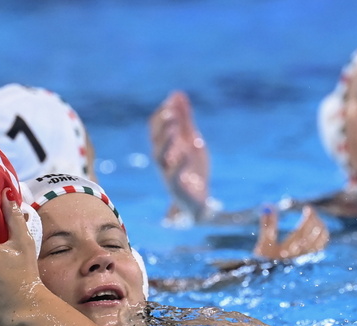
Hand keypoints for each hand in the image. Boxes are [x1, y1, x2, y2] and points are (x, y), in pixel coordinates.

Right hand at [149, 91, 209, 221]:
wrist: (201, 202)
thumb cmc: (193, 170)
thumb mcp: (191, 140)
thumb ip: (184, 119)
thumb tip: (176, 93)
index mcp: (165, 148)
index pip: (155, 128)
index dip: (162, 115)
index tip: (171, 102)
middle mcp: (164, 160)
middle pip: (155, 141)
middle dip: (162, 126)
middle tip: (171, 112)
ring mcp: (168, 174)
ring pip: (159, 157)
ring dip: (165, 141)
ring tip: (173, 127)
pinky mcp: (177, 188)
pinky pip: (174, 176)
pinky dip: (179, 164)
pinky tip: (186, 152)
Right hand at [254, 205, 328, 259]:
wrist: (267, 281)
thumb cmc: (263, 262)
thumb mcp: (264, 242)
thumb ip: (267, 223)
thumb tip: (268, 205)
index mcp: (287, 249)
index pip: (304, 229)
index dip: (309, 217)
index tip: (308, 208)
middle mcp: (299, 255)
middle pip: (314, 234)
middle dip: (315, 220)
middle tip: (310, 212)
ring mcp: (305, 260)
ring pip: (321, 242)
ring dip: (321, 228)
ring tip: (316, 221)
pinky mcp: (309, 263)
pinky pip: (321, 249)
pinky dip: (322, 238)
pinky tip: (318, 233)